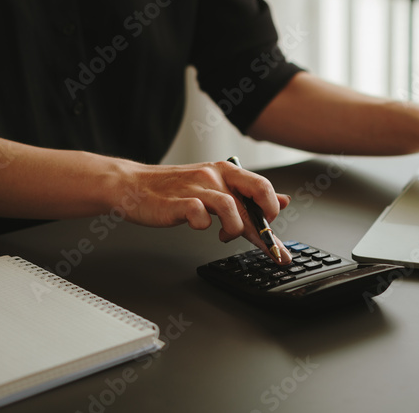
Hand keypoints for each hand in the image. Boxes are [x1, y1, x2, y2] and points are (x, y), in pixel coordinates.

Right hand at [112, 160, 292, 262]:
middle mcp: (216, 176)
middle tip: (267, 247)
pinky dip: (203, 225)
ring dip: (234, 229)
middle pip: (256, 195)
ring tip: (224, 236)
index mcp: (228, 171)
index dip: (275, 214)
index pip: (263, 188)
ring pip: (231, 207)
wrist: (134, 186)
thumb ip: (250, 195)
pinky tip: (199, 226)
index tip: (277, 241)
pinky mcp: (177, 203)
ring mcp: (197, 188)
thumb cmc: (175, 190)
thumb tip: (284, 200)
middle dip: (266, 228)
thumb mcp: (217, 186)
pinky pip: (199, 215)